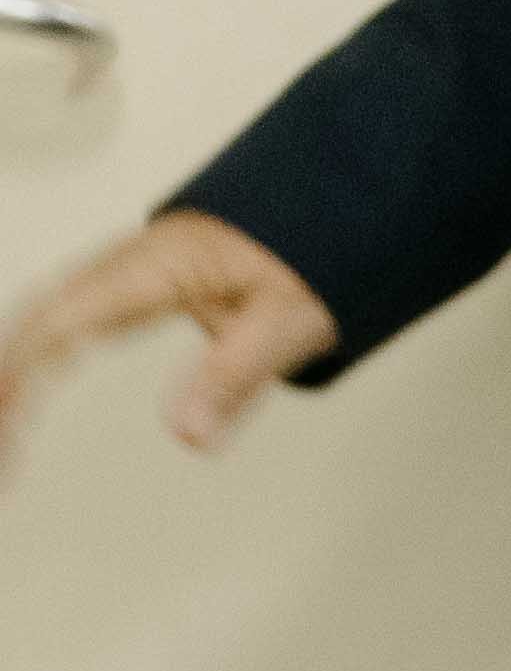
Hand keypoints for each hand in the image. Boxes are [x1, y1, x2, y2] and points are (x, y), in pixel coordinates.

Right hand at [0, 210, 336, 477]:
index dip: (22, 367)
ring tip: (5, 441)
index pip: (63, 318)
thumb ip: (235, 379)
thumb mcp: (287, 324)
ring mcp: (118, 273)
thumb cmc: (306, 265)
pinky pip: (62, 322)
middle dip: (7, 382)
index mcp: (151, 269)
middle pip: (37, 319)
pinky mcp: (126, 289)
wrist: (320, 215)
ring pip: (41, 320)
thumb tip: (187, 439)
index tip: (5, 416)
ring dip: (14, 375)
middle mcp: (121, 265)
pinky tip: (21, 400)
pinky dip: (36, 362)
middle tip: (4, 455)